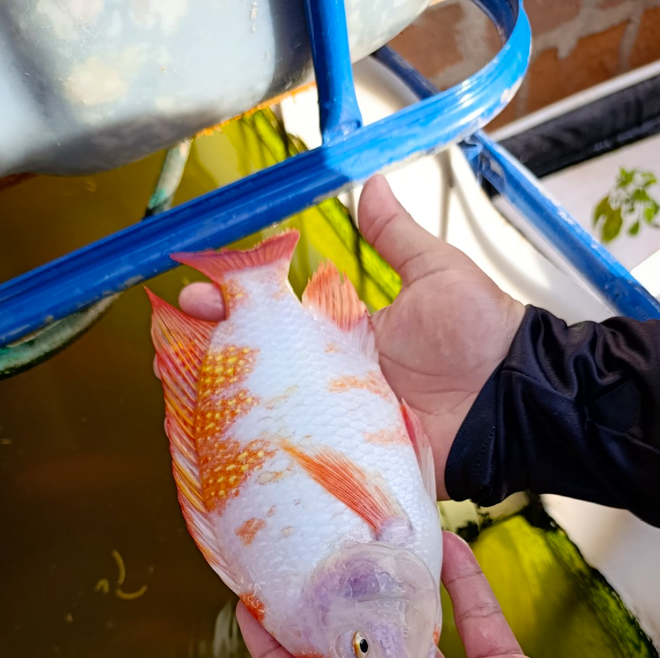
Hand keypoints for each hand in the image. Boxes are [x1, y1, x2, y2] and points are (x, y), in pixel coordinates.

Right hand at [177, 174, 525, 498]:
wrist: (509, 400)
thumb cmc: (476, 334)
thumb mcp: (434, 274)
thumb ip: (394, 235)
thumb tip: (371, 180)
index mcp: (342, 331)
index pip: (273, 314)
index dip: (232, 301)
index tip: (196, 290)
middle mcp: (330, 376)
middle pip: (259, 366)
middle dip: (211, 355)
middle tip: (169, 345)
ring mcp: (336, 417)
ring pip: (270, 410)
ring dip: (224, 403)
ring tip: (180, 390)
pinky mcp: (349, 454)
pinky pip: (300, 454)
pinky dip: (262, 450)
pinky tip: (223, 445)